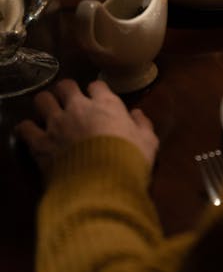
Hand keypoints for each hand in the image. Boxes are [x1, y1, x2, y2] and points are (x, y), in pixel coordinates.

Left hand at [15, 78, 158, 175]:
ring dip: (45, 105)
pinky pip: (25, 127)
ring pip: (42, 99)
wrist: (103, 185)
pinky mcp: (40, 143)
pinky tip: (31, 135)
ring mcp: (57, 124)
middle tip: (68, 102)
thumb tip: (138, 114)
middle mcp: (79, 108)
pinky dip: (26, 130)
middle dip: (65, 91)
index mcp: (106, 105)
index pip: (97, 86)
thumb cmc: (130, 161)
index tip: (97, 100)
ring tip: (48, 114)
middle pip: (65, 86)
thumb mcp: (148, 142)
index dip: (96, 91)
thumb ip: (143, 125)